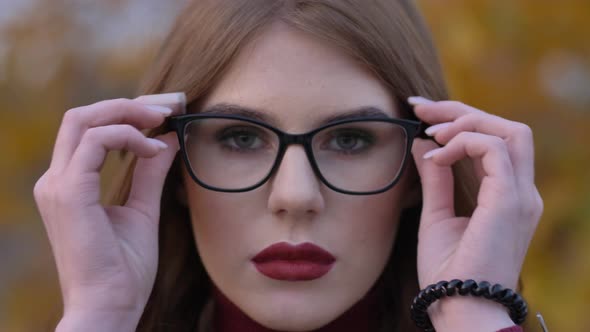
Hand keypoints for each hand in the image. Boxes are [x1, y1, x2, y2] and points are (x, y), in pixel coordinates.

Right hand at [33, 94, 183, 330]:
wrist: (110, 307)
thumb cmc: (124, 269)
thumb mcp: (143, 210)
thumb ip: (150, 173)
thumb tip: (167, 140)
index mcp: (69, 184)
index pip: (90, 130)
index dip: (126, 113)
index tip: (166, 112)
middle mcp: (56, 180)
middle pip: (83, 116)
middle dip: (128, 104)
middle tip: (169, 105)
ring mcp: (57, 185)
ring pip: (84, 120)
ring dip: (128, 113)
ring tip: (165, 119)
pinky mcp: (68, 192)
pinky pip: (95, 142)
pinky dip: (127, 136)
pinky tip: (154, 149)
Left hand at [409, 96, 542, 330]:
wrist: (458, 307)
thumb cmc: (447, 270)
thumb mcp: (436, 215)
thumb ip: (435, 179)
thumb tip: (423, 144)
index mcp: (508, 197)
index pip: (495, 141)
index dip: (460, 119)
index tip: (421, 113)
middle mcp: (522, 192)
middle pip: (507, 128)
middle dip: (462, 110)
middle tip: (420, 108)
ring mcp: (521, 196)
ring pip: (508, 131)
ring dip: (465, 122)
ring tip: (430, 132)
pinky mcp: (510, 201)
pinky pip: (493, 149)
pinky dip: (462, 143)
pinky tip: (435, 157)